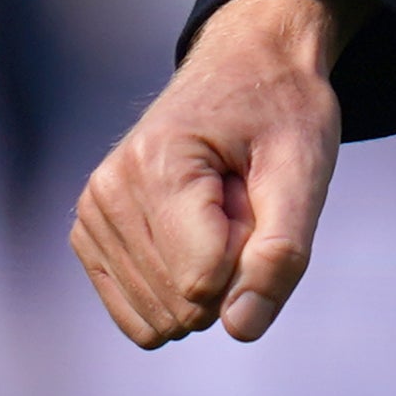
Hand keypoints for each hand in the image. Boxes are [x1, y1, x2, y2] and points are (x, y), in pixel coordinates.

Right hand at [69, 0, 360, 347]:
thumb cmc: (281, 111)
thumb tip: (241, 329)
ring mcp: (91, 215)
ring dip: (206, 274)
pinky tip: (191, 228)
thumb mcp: (306, 169)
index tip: (257, 194)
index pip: (204, 282)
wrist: (246, 66)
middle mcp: (107, 192)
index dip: (251, 255)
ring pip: (161, 316)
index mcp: (157, 166)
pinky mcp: (90, 236)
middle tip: (240, 199)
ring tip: (218, 206)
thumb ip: (281, 253)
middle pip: (182, 304)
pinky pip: (138, 315)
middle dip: (230, 267)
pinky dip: (178, 284)